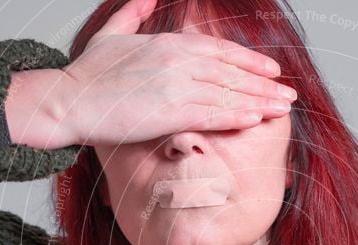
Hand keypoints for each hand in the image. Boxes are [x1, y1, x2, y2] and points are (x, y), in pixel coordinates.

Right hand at [10, 0, 297, 149]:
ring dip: (260, 101)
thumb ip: (134, 13)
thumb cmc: (88, 75)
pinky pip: (214, 114)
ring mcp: (177, 86)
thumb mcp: (112, 34)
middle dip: (263, 83)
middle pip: (232, 72)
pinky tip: (258, 119)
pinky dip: (238, 115)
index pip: (220, 51)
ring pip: (229, 93)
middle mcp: (179, 61)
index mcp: (169, 44)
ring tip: (283, 108)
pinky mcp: (172, 112)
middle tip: (288, 93)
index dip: (249, 61)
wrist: (69, 100)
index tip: (270, 70)